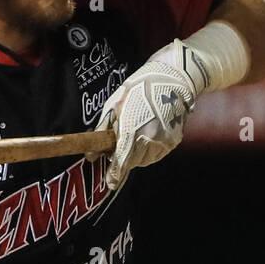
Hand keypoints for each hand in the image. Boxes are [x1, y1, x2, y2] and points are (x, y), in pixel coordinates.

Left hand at [90, 40, 206, 196]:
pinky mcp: (173, 141)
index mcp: (132, 129)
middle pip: (132, 162)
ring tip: (137, 134)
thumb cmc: (138, 89)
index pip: (121, 160)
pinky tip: (149, 133)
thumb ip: (102, 131)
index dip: (115, 174)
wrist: (172, 79)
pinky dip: (149, 150)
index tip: (110, 183)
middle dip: (124, 158)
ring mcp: (164, 141)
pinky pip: (156, 154)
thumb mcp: (113, 106)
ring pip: (144, 160)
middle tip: (121, 143)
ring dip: (137, 154)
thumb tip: (91, 155)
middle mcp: (150, 138)